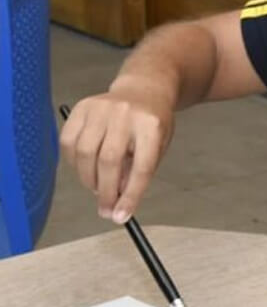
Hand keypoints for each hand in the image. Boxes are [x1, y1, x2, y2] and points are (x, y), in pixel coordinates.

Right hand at [59, 82, 174, 222]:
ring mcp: (101, 108)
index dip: (130, 195)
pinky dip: (72, 162)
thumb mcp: (158, 146)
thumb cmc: (152, 123)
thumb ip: (139, 170)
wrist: (144, 89)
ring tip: (98, 187)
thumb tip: (116, 198)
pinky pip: (68, 141)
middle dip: (105, 192)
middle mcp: (125, 114)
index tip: (120, 217)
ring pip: (85, 153)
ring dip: (88, 179)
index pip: (141, 167)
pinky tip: (84, 168)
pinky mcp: (82, 107)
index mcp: (151, 125)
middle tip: (105, 209)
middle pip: (109, 161)